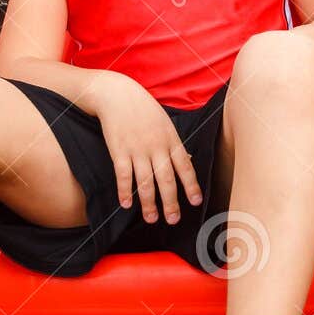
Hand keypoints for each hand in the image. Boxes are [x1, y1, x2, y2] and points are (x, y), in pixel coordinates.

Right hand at [92, 76, 203, 223]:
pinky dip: (124, 191)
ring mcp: (137, 150)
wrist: (118, 94)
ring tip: (151, 218)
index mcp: (171, 140)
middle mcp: (156, 147)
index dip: (191, 186)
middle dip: (170, 202)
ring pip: (145, 182)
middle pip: (166, 179)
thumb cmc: (144, 109)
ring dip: (148, 203)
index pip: (185, 167)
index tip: (195, 201)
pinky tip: (126, 204)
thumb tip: (187, 159)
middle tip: (173, 219)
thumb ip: (174, 144)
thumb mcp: (165, 123)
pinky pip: (123, 175)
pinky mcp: (119, 151)